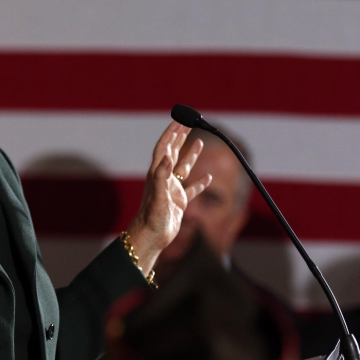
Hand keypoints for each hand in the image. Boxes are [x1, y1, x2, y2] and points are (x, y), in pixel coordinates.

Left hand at [127, 121, 211, 274]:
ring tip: (198, 142)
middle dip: (180, 137)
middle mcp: (164, 179)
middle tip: (189, 123)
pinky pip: (191, 189)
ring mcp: (172, 190)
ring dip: (190, 154)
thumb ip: (162, 177)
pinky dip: (200, 182)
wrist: (151, 238)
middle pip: (173, 152)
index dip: (171, 133)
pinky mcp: (179, 203)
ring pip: (183, 168)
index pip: (164, 148)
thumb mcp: (158, 197)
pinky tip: (208, 177)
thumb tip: (168, 157)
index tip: (179, 120)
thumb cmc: (152, 219)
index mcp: (157, 174)